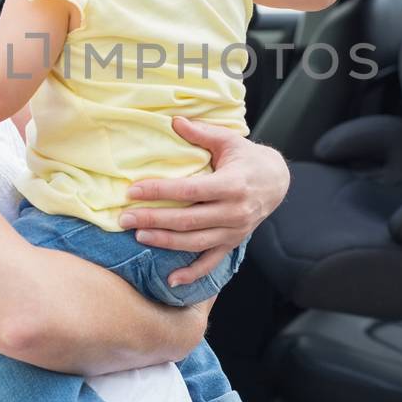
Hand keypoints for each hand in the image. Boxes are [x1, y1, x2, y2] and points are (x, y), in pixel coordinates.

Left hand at [120, 118, 289, 286]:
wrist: (276, 181)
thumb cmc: (247, 158)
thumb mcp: (228, 140)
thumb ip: (201, 132)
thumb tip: (174, 121)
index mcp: (232, 184)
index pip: (190, 191)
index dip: (160, 192)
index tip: (133, 191)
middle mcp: (234, 211)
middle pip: (188, 220)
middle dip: (153, 220)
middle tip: (124, 219)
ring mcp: (234, 231)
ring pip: (195, 242)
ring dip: (165, 242)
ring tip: (139, 237)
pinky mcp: (233, 243)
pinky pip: (211, 262)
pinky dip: (192, 274)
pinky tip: (171, 281)